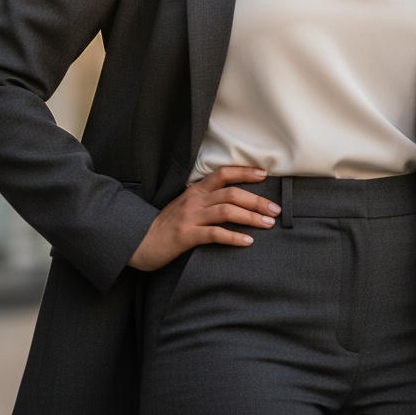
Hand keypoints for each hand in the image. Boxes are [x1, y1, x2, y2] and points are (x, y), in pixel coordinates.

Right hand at [126, 166, 279, 271]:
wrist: (140, 242)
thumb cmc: (166, 225)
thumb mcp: (185, 206)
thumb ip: (205, 200)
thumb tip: (232, 201)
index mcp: (195, 190)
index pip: (223, 174)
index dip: (244, 172)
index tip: (264, 174)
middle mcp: (194, 200)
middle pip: (231, 194)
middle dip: (256, 200)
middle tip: (275, 209)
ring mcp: (190, 217)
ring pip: (226, 211)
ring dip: (251, 217)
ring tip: (268, 223)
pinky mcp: (186, 235)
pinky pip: (215, 234)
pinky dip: (233, 237)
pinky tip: (247, 241)